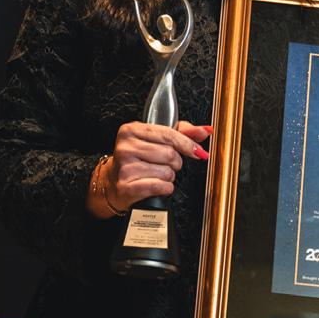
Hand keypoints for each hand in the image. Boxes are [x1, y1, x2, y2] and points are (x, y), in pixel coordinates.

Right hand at [89, 121, 210, 217]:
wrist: (112, 182)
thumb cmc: (138, 158)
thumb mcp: (157, 139)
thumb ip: (183, 132)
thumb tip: (206, 131)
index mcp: (132, 129)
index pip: (169, 134)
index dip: (187, 144)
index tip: (198, 151)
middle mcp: (126, 146)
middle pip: (170, 154)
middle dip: (175, 163)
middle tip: (167, 164)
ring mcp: (125, 167)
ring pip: (167, 172)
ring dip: (169, 176)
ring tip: (157, 174)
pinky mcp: (126, 186)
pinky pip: (160, 187)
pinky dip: (165, 188)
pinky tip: (157, 185)